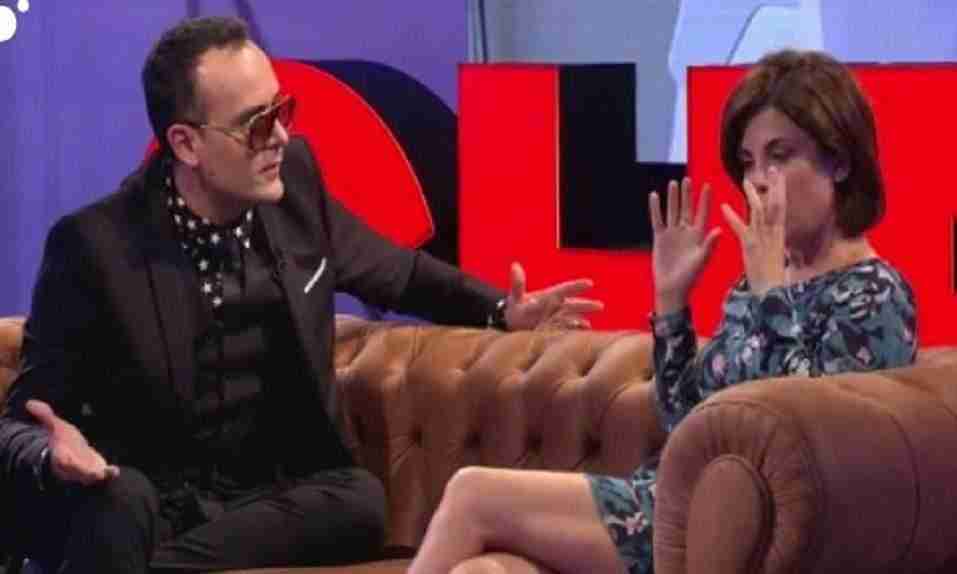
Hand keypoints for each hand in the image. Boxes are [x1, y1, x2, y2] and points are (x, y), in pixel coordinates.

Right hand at [26, 400, 119, 485]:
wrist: (72, 453)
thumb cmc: (64, 441)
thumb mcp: (56, 427)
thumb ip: (46, 416)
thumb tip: (30, 402)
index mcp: (62, 456)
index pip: (62, 460)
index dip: (65, 461)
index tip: (66, 459)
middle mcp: (73, 467)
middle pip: (77, 471)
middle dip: (84, 472)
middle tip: (94, 473)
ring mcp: (85, 471)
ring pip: (89, 476)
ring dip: (97, 475)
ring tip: (105, 473)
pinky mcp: (98, 471)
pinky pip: (103, 475)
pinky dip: (109, 474)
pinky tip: (114, 471)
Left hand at [503, 263, 602, 330]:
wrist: (512, 324)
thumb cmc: (515, 308)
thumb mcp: (516, 296)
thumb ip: (517, 284)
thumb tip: (515, 266)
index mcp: (548, 296)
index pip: (564, 290)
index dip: (576, 286)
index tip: (589, 283)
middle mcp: (555, 307)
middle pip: (572, 304)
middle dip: (585, 305)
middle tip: (600, 305)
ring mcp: (556, 319)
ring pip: (571, 318)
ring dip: (580, 321)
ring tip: (589, 326)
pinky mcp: (553, 331)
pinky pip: (565, 331)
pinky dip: (572, 332)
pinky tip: (580, 335)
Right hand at [650, 178, 720, 313]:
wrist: (672, 288)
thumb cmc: (689, 277)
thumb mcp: (702, 260)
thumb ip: (709, 244)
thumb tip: (719, 230)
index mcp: (699, 235)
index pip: (702, 213)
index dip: (704, 200)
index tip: (707, 185)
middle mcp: (686, 231)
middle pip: (686, 208)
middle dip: (687, 194)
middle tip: (687, 178)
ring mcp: (672, 234)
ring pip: (672, 211)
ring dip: (673, 198)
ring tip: (673, 183)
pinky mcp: (660, 238)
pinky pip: (657, 220)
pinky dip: (655, 208)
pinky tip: (654, 196)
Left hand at [720, 167, 786, 295]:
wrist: (772, 295)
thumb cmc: (775, 282)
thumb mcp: (780, 261)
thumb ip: (779, 249)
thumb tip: (786, 246)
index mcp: (780, 236)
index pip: (782, 209)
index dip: (781, 192)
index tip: (780, 177)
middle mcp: (773, 234)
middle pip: (774, 205)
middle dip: (774, 186)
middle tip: (772, 169)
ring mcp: (762, 239)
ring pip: (759, 212)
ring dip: (753, 195)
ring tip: (746, 180)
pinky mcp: (749, 246)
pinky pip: (740, 229)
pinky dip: (732, 217)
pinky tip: (723, 207)